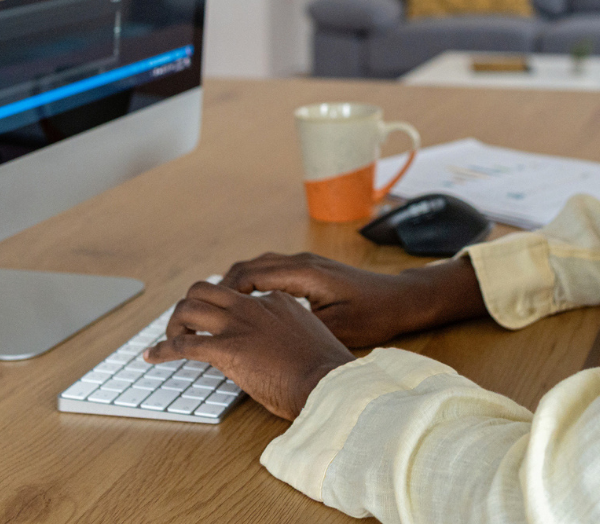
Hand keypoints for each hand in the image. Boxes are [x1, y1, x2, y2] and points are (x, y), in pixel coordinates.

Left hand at [143, 280, 353, 419]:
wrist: (326, 382)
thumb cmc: (323, 369)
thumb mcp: (305, 336)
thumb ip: (285, 332)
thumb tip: (272, 346)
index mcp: (275, 300)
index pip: (237, 295)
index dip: (221, 309)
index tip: (215, 324)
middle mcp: (254, 306)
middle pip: (206, 289)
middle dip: (189, 306)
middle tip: (185, 327)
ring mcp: (239, 325)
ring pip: (189, 307)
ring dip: (173, 325)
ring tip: (169, 341)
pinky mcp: (227, 348)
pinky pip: (184, 344)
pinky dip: (162, 349)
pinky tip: (153, 356)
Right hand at [220, 252, 486, 347]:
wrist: (401, 299)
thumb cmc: (374, 314)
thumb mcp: (337, 327)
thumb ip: (298, 327)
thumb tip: (261, 337)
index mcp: (304, 273)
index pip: (249, 275)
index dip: (221, 293)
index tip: (201, 312)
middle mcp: (301, 262)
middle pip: (247, 267)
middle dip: (220, 288)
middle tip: (198, 313)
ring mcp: (306, 264)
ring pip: (258, 266)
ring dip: (235, 285)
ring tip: (216, 311)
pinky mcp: (311, 271)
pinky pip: (271, 271)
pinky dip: (252, 284)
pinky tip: (247, 307)